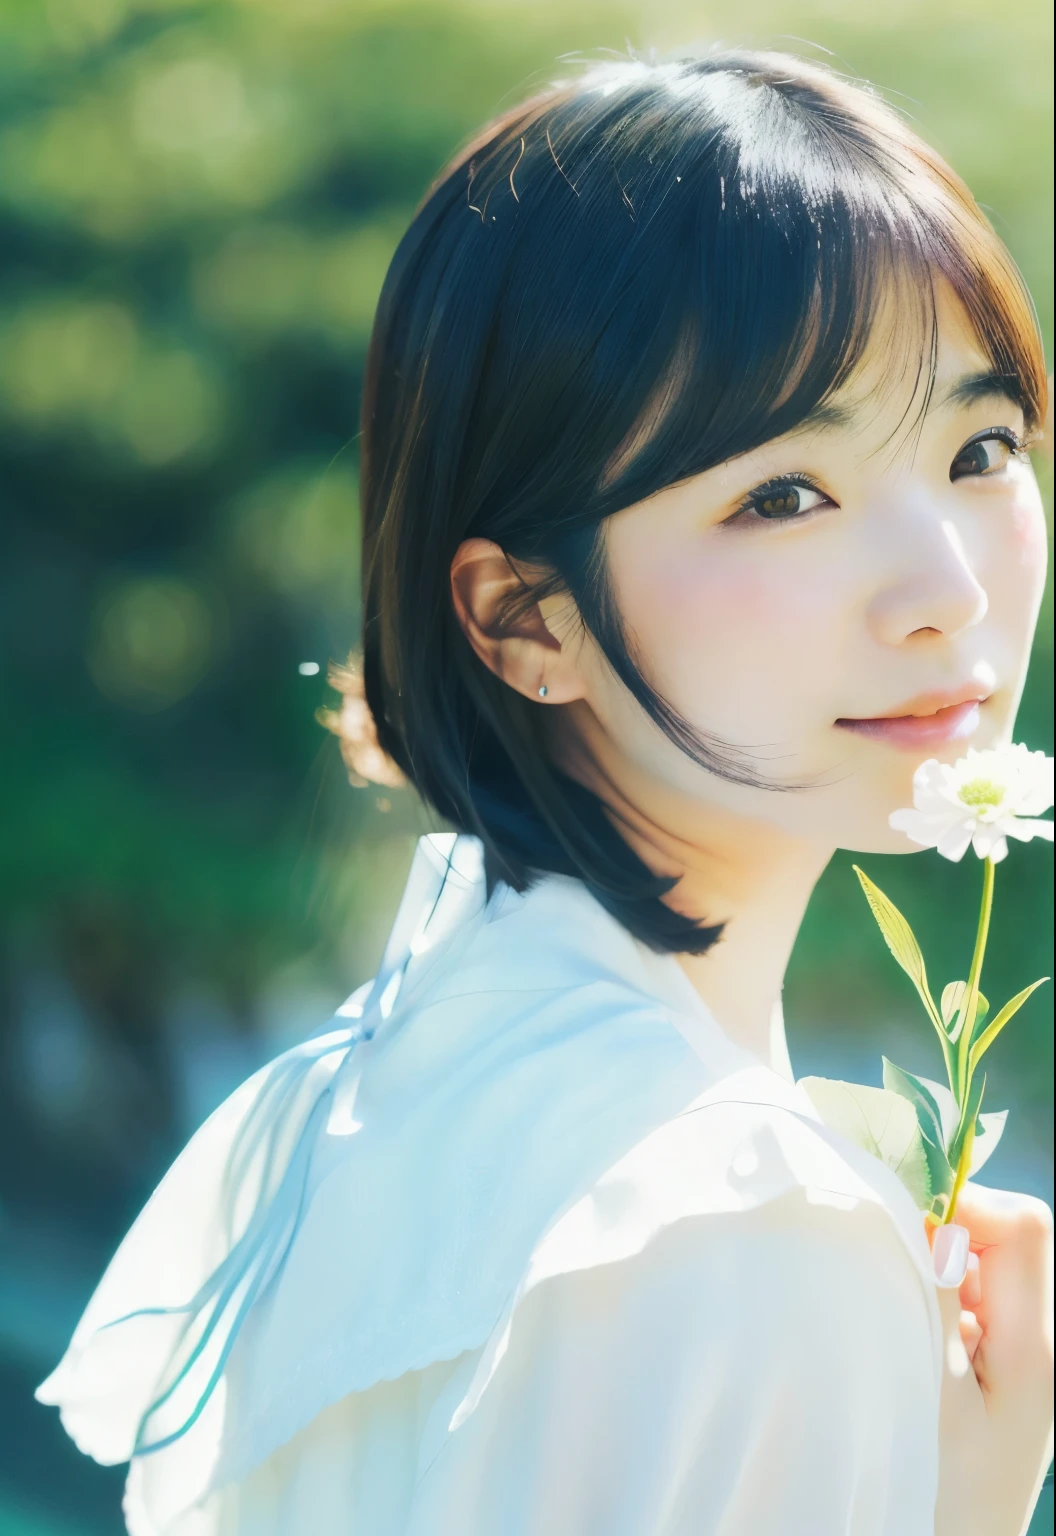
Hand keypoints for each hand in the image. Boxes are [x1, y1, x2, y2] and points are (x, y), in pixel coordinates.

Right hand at [932, 1183, 1053, 1535]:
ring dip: (946, 1270)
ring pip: (992, 1264)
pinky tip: (921, 1342)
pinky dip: (945, 1298)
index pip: (1025, 1227)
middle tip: (908, 1282)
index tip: (910, 1238)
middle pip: (1013, 1236)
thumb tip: (935, 1225)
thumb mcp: (933, 1395)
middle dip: (954, 1236)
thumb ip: (937, 1302)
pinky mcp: (1005, 1364)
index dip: (968, 1210)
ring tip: (914, 1323)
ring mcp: (1028, 1352)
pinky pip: (980, 1298)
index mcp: (1038, 1346)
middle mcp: (1044, 1340)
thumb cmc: (940, 1489)